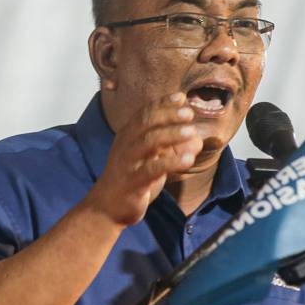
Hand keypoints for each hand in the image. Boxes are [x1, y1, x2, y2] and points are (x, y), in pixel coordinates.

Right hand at [88, 92, 202, 225]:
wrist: (107, 207)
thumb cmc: (133, 179)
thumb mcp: (152, 159)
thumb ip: (172, 147)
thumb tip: (197, 139)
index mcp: (128, 135)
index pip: (145, 113)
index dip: (162, 103)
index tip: (181, 97)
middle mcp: (126, 145)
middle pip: (146, 123)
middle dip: (168, 115)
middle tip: (188, 113)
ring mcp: (128, 162)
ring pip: (148, 142)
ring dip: (171, 134)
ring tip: (191, 131)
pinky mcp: (132, 182)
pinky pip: (152, 169)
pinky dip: (171, 162)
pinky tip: (188, 159)